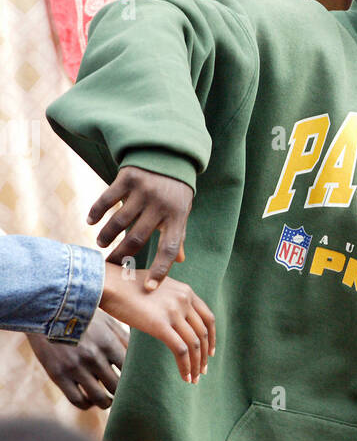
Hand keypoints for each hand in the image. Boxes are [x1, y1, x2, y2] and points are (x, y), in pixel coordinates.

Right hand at [27, 309, 127, 409]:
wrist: (45, 311)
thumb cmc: (81, 316)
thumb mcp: (107, 321)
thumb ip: (125, 339)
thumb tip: (142, 355)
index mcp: (108, 343)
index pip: (131, 370)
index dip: (136, 378)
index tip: (137, 381)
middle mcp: (93, 357)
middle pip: (117, 387)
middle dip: (123, 392)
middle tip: (123, 392)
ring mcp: (75, 367)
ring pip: (99, 398)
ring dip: (106, 402)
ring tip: (108, 399)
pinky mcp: (58, 375)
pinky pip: (77, 401)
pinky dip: (87, 405)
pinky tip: (89, 400)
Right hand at [88, 166, 193, 288]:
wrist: (170, 152)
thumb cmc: (175, 190)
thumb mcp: (181, 211)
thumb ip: (177, 234)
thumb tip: (179, 261)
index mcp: (177, 217)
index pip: (169, 249)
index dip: (160, 270)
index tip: (149, 288)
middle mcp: (161, 205)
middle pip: (137, 239)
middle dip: (121, 256)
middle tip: (111, 265)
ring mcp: (144, 190)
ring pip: (119, 221)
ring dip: (107, 236)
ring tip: (102, 244)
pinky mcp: (129, 177)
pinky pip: (108, 199)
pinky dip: (97, 212)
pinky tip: (91, 222)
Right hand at [100, 264, 214, 383]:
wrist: (107, 283)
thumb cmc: (124, 286)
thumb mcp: (156, 286)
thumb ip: (168, 299)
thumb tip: (170, 317)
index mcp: (185, 291)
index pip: (207, 317)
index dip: (211, 337)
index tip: (210, 352)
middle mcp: (184, 299)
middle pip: (203, 332)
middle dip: (204, 354)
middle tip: (202, 370)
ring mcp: (173, 311)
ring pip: (194, 344)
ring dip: (196, 364)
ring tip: (194, 378)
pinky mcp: (160, 324)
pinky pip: (180, 350)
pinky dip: (186, 366)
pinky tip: (185, 377)